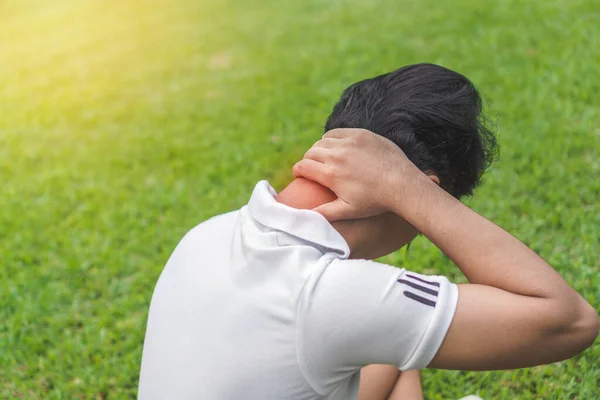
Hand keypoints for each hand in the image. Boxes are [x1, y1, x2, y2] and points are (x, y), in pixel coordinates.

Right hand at [292, 128, 423, 220]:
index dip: (297, 171)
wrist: (402, 184)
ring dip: (319, 149)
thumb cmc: (375, 201)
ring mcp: (349, 142)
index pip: (303, 166)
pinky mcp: (361, 134)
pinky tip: (335, 146)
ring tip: (322, 157)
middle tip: (311, 167)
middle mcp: (337, 155)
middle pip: (311, 152)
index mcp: (330, 174)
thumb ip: (325, 213)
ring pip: (323, 141)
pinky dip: (332, 138)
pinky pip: (338, 132)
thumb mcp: (348, 211)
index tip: (299, 175)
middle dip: (307, 160)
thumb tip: (304, 217)